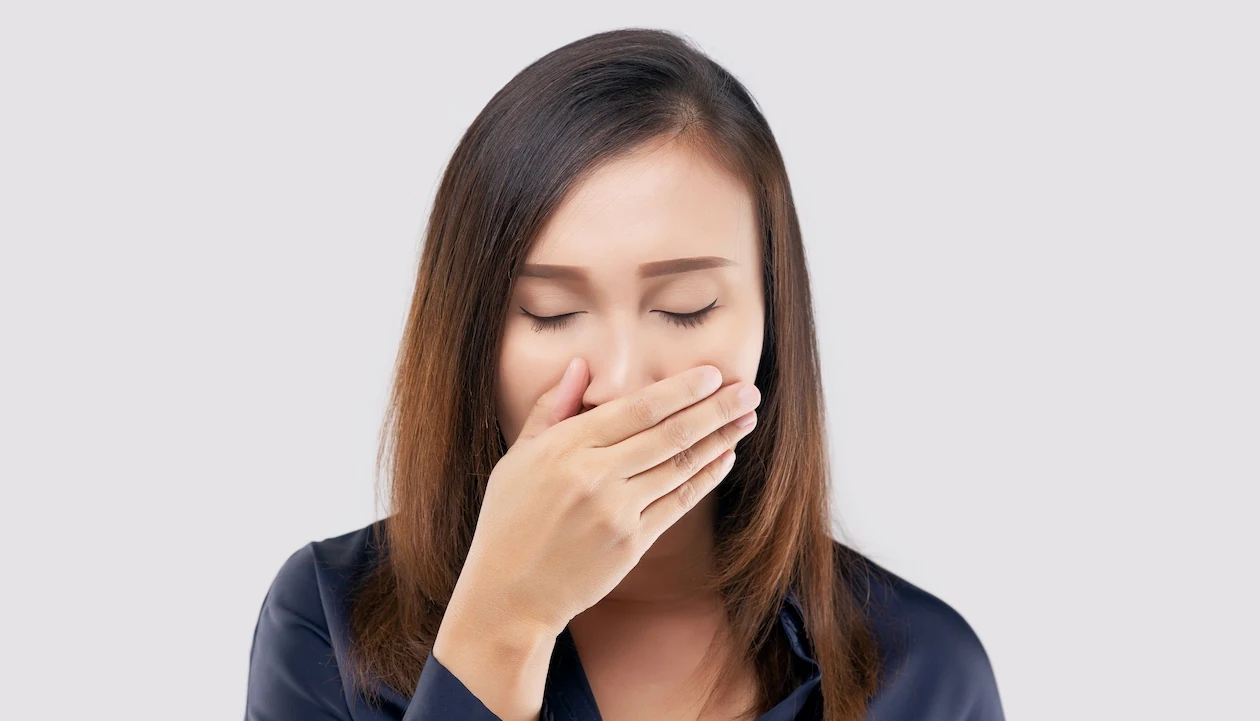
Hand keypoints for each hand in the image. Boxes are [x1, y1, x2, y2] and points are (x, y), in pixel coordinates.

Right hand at [451, 358, 759, 638]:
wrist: (509, 593)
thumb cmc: (509, 520)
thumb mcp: (519, 457)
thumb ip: (552, 408)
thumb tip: (580, 365)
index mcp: (566, 447)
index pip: (637, 409)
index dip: (681, 390)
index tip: (713, 373)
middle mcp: (594, 476)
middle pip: (669, 433)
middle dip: (715, 409)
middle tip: (747, 390)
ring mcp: (616, 512)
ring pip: (680, 466)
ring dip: (719, 439)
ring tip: (745, 419)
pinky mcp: (631, 543)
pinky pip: (678, 502)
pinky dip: (706, 478)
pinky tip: (724, 459)